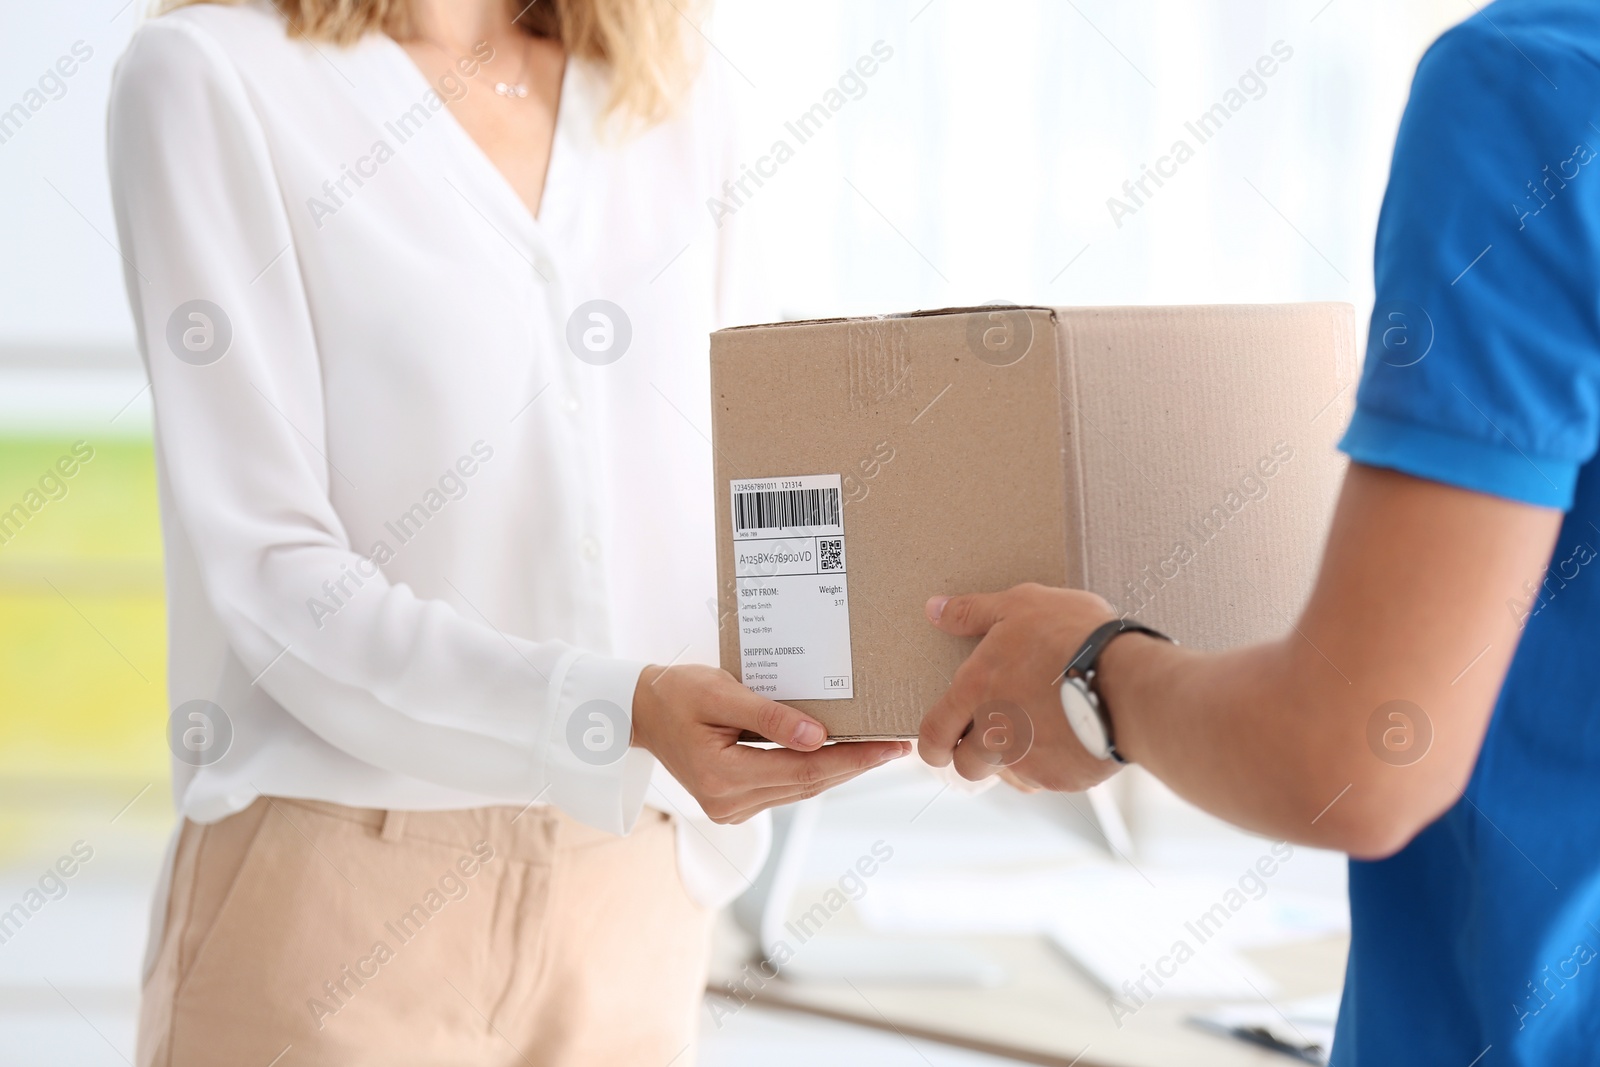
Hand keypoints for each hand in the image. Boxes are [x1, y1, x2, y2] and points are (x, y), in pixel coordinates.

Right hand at [631, 664, 909, 823]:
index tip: (889, 746)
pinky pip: (785, 788)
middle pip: (807, 784)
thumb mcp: (720, 693)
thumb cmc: (676, 693)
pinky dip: (813, 771)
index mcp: (721, 776)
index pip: (803, 769)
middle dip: (855, 765)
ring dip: (839, 770)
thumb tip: (818, 736)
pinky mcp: (735, 804)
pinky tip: (838, 754)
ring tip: (878, 749)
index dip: (851, 759)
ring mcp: (731, 808)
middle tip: (897, 746)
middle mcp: (728, 802)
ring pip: (799, 789)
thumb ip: (768, 716)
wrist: (640, 711)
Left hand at [918, 583, 1127, 791]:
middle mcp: (994, 733)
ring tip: (1039, 732)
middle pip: (967, 766)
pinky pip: (1047, 779)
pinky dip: (1052, 764)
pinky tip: (1070, 738)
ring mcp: (1028, 759)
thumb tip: (937, 610)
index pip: (934, 733)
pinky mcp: (1061, 777)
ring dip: (1013, 761)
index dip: (931, 746)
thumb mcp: (1019, 605)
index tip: (937, 748)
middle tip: (993, 736)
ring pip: (1008, 775)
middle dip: (973, 757)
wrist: (1127, 681)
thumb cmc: (1075, 638)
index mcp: (975, 691)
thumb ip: (972, 612)